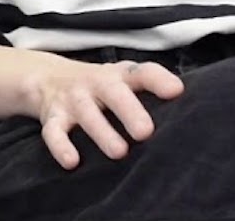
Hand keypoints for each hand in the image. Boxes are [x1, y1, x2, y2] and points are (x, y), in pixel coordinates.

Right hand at [29, 58, 183, 169]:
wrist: (47, 77)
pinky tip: (72, 161)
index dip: (158, 80)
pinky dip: (60, 146)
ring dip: (102, 132)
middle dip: (129, 110)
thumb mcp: (124, 79)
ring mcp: (73, 99)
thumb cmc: (100, 86)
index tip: (176, 91)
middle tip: (145, 131)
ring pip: (86, 113)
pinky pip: (53, 131)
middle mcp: (96, 83)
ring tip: (119, 152)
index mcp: (119, 75)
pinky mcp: (52, 116)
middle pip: (113, 92)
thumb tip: (187, 106)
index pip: (141, 72)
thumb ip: (151, 88)